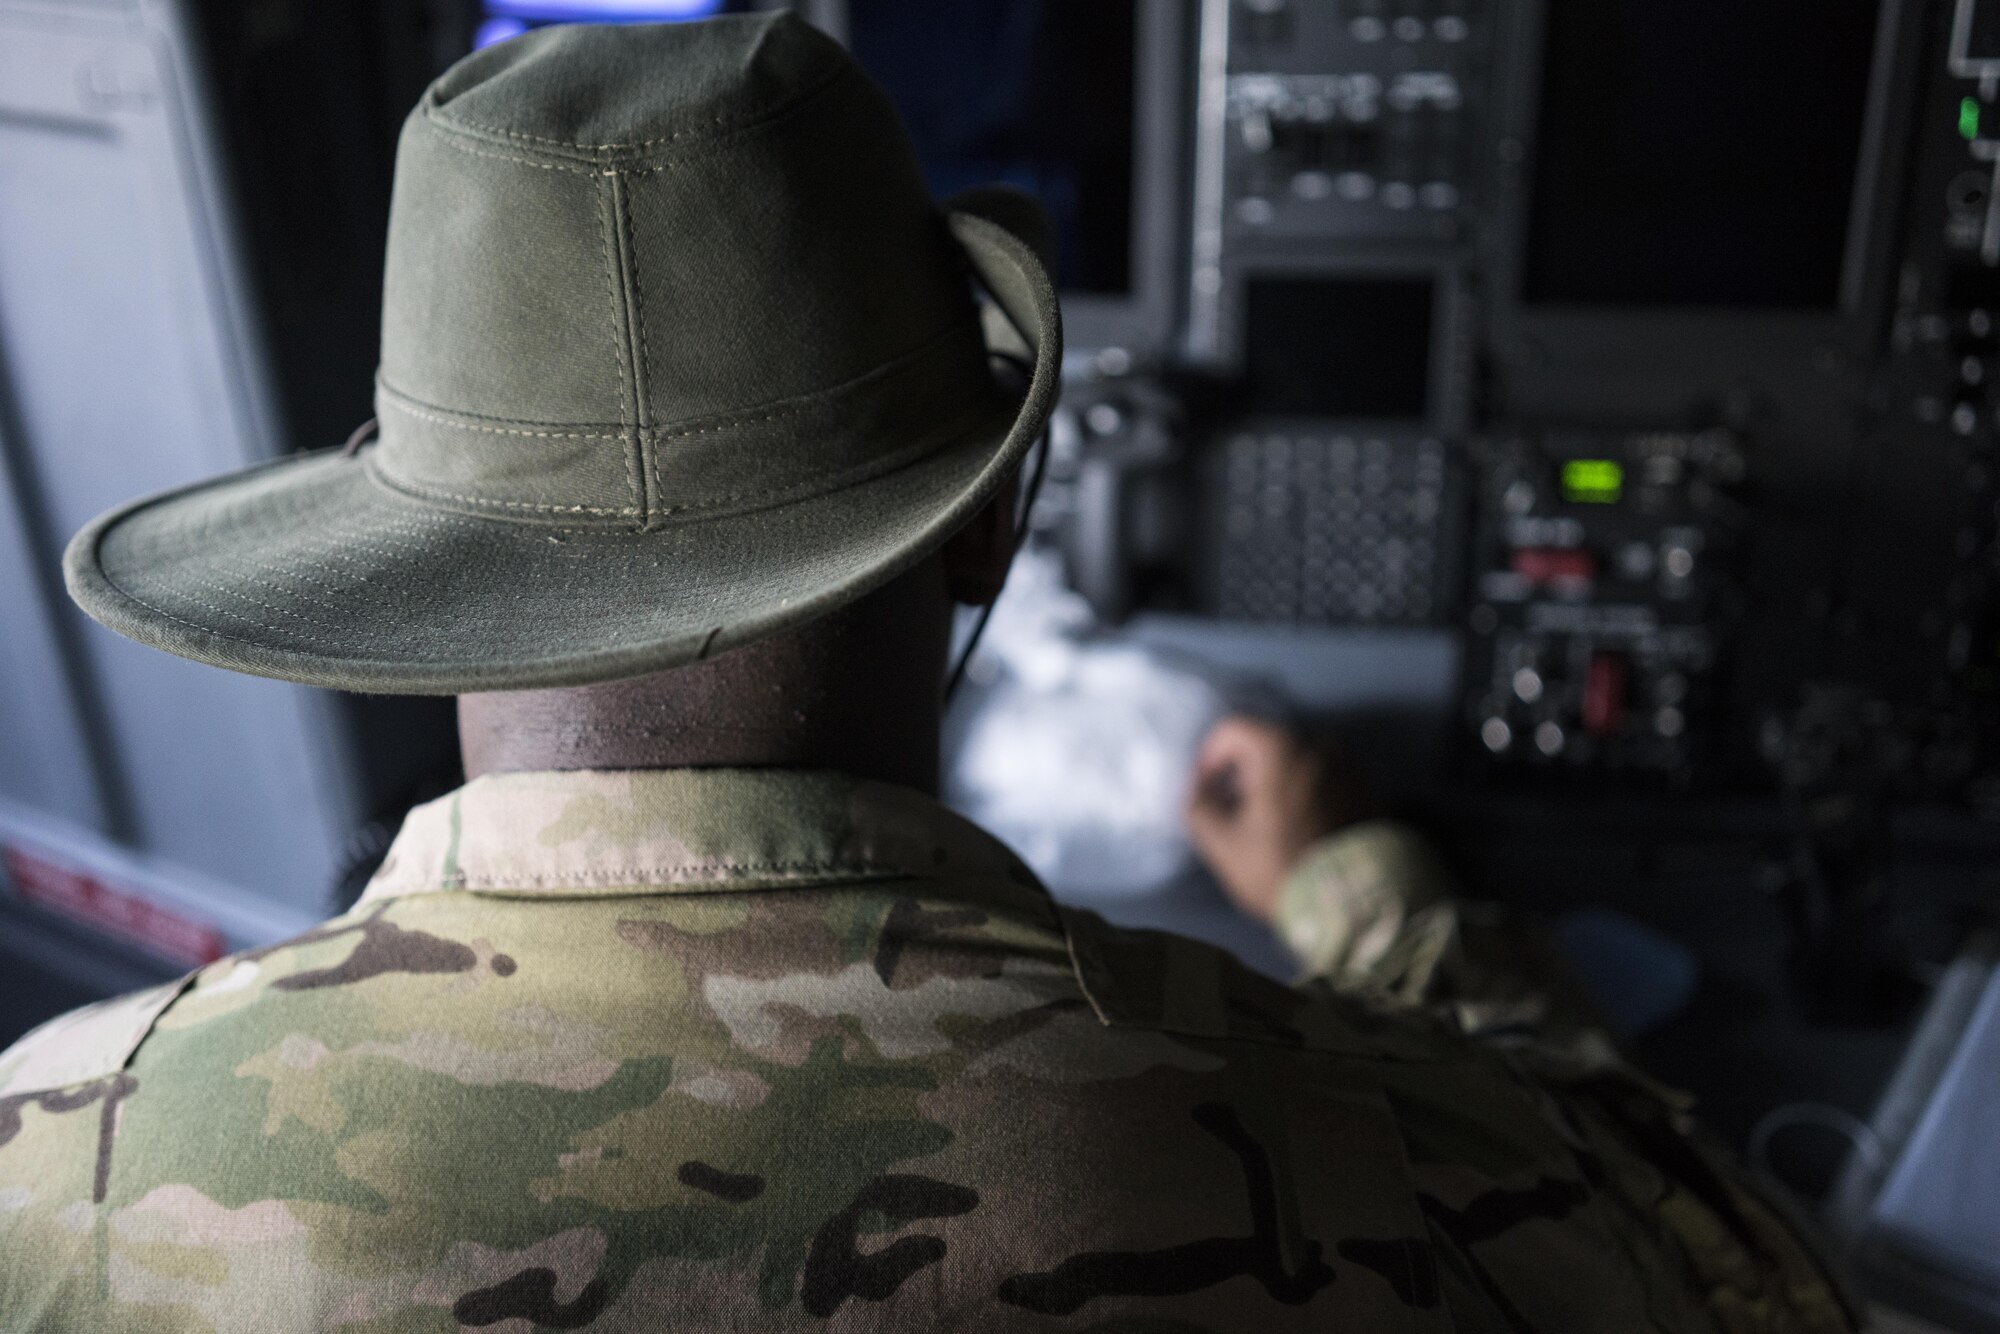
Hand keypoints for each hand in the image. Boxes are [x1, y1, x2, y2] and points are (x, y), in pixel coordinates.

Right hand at [1185, 717, 1376, 922]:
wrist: (1353, 905)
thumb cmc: (1280, 868)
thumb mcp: (1222, 843)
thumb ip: (1198, 805)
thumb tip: (1201, 790)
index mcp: (1280, 748)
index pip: (1233, 730)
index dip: (1210, 756)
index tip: (1206, 788)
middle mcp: (1319, 744)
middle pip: (1267, 744)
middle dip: (1245, 771)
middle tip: (1236, 809)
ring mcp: (1348, 766)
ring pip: (1298, 762)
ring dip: (1278, 782)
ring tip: (1271, 823)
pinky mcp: (1367, 790)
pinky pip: (1325, 779)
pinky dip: (1307, 793)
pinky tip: (1302, 828)